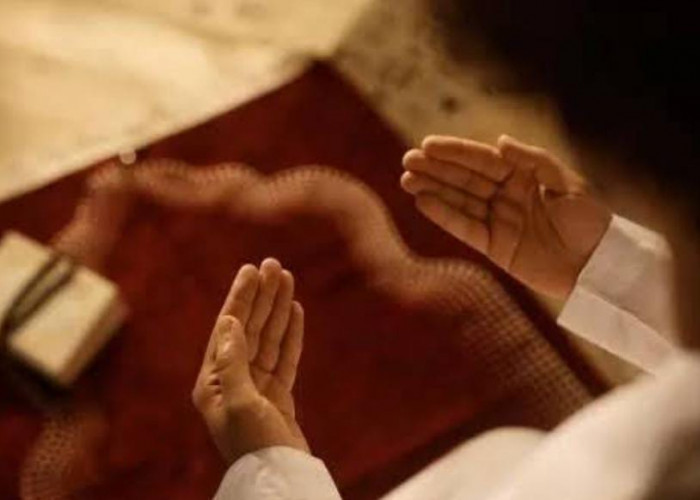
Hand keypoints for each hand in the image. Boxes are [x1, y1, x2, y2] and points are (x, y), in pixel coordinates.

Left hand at [192, 259, 308, 464]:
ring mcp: (256, 388)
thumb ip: (233, 360)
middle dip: (261, 296)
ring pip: (268, 339)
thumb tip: (228, 322)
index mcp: (214, 382)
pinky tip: (294, 312)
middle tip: (273, 265)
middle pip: (249, 328)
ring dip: (277, 309)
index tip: (251, 271)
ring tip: (287, 280)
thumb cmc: (254, 444)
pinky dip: (290, 334)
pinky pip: (284, 357)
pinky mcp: (277, 396)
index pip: (228, 328)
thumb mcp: (240, 402)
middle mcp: (232, 381)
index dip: (241, 298)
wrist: (278, 477)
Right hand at [401, 135, 610, 298]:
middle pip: (464, 179)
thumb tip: (499, 142)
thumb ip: (533, 161)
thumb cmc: (590, 221)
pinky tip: (423, 203)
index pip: (482, 160)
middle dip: (435, 169)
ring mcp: (498, 221)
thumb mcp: (568, 185)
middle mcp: (506, 196)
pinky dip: (444, 216)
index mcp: (523, 176)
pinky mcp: (494, 247)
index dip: (455, 152)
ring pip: (459, 202)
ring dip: (432, 190)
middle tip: (407, 160)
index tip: (428, 145)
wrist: (598, 266)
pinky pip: (465, 228)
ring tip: (406, 179)